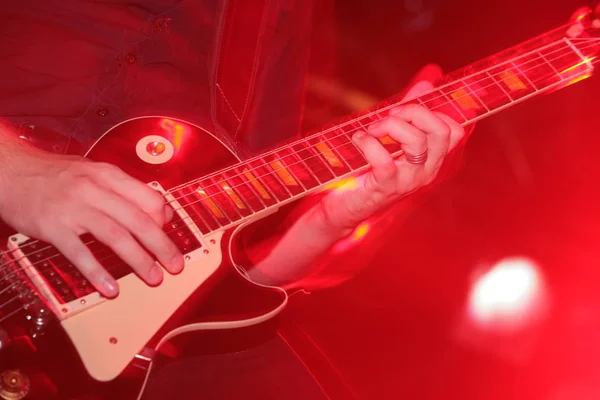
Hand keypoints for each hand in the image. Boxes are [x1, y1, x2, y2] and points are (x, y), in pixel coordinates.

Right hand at [0, 148, 182, 297]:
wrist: (9, 170)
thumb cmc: (55, 174)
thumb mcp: (94, 172)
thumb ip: (125, 190)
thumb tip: (160, 211)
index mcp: (108, 175)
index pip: (149, 198)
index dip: (165, 221)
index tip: (170, 237)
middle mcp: (94, 189)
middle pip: (138, 220)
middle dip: (162, 246)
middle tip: (176, 266)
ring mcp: (73, 208)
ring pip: (116, 236)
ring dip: (138, 260)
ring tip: (153, 277)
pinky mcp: (53, 227)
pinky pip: (79, 253)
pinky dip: (97, 272)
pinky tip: (110, 288)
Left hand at [314, 76, 466, 235]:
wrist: (345, 207)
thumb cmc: (369, 170)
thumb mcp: (392, 139)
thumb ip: (410, 111)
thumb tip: (428, 81)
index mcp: (432, 159)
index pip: (455, 130)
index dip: (433, 110)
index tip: (405, 110)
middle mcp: (427, 171)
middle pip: (442, 130)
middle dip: (414, 111)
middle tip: (389, 116)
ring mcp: (408, 181)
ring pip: (417, 141)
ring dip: (388, 125)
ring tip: (370, 130)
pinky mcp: (385, 187)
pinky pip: (384, 160)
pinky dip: (368, 143)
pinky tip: (358, 140)